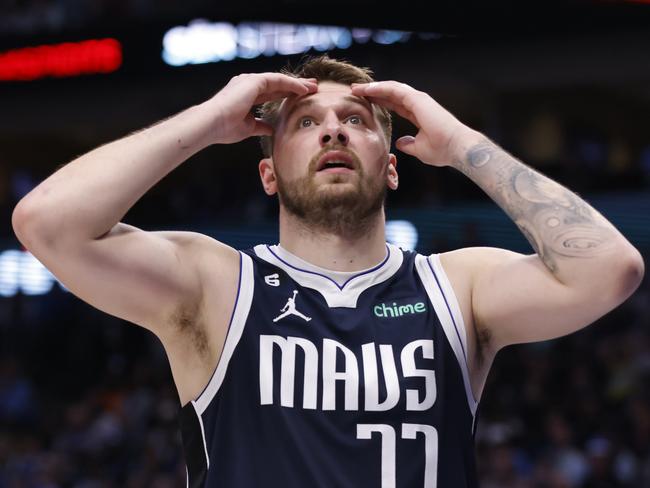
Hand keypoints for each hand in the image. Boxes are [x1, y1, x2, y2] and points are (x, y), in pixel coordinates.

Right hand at [207, 73, 317, 144]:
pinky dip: (291, 84)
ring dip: (297, 84)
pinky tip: (304, 89)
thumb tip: (271, 129)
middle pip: (278, 85)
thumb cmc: (225, 128)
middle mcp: (248, 85)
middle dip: (296, 87)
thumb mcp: (248, 128)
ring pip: (280, 80)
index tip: (302, 98)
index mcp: (246, 95)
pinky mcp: (254, 81)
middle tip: (312, 88)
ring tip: (313, 87)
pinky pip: (278, 80)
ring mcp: (250, 81)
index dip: (287, 95)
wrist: (211, 124)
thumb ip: (261, 126)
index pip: (272, 93)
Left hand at [350, 81, 475, 166]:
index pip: (394, 105)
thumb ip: (408, 145)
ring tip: (356, 88)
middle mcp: (418, 104)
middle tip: (354, 91)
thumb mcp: (419, 149)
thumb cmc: (442, 150)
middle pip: (390, 94)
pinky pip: (394, 90)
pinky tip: (367, 90)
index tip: (364, 102)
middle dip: (372, 92)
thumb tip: (399, 143)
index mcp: (418, 114)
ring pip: (390, 89)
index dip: (379, 102)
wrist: (456, 149)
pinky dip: (380, 89)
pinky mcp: (418, 99)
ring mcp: (418, 99)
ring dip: (372, 88)